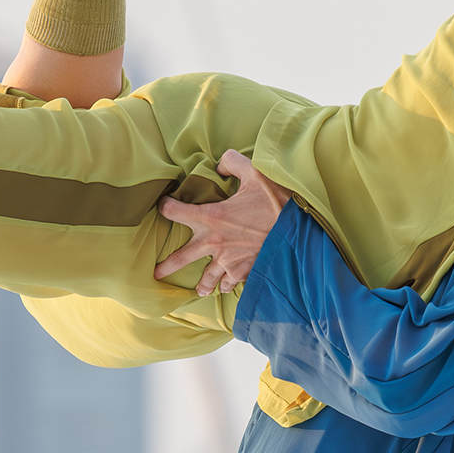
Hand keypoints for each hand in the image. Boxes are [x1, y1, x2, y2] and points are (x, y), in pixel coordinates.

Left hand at [154, 150, 291, 294]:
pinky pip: (230, 283)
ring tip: (198, 290)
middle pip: (180, 258)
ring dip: (201, 284)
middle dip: (166, 266)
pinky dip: (228, 285)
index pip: (174, 212)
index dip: (165, 206)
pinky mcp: (244, 272)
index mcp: (211, 217)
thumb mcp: (254, 172)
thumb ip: (232, 162)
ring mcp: (228, 261)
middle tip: (156, 273)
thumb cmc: (276, 201)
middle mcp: (214, 243)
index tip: (163, 204)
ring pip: (207, 278)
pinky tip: (227, 287)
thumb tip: (220, 164)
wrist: (297, 230)